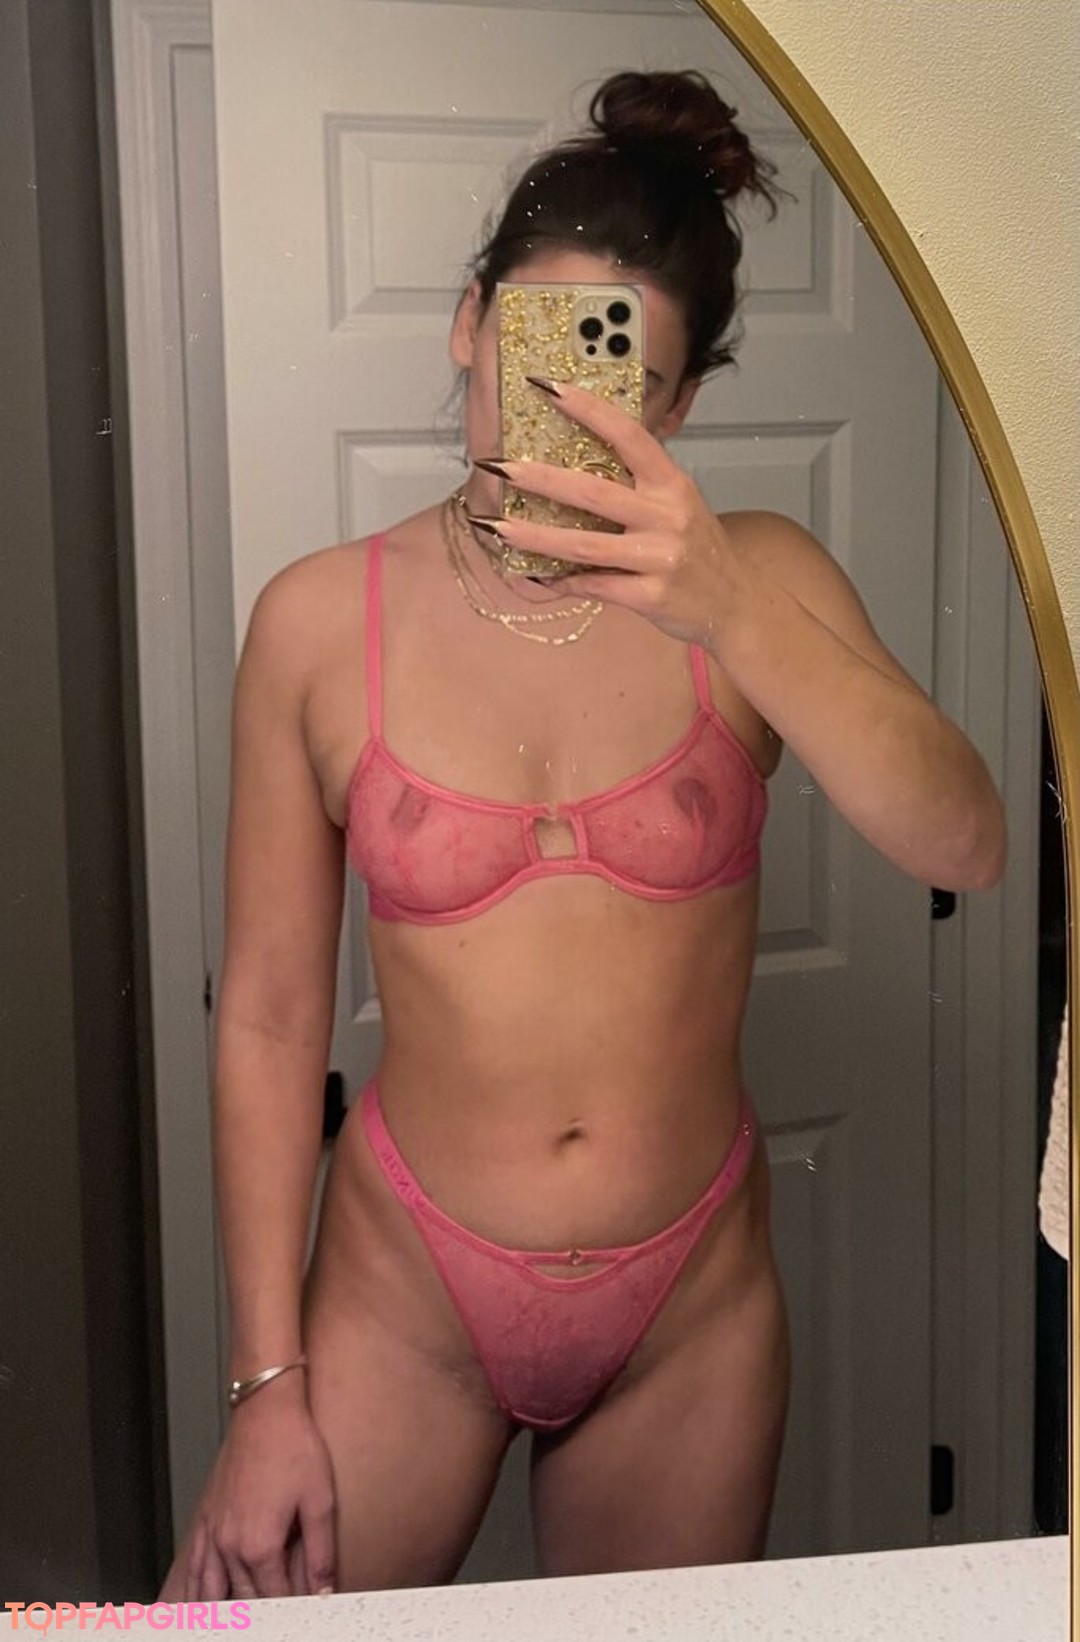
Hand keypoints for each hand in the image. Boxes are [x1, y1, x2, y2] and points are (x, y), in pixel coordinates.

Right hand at [183, 1381, 336, 1599]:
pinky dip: (193, 1591)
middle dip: (262, 1613)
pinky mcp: (207, 1518)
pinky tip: (192, 1604)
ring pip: (210, 1592)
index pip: (277, 1599)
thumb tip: (324, 1592)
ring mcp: (214, 1534)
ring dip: (222, 1611)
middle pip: (245, 1600)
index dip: (292, 1611)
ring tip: (231, 1623)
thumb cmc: (295, 1448)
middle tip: (277, 1617)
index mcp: (260, 1547)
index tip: (302, 1617)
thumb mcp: (319, 1501)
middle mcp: (230, 1547)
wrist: (265, 1410)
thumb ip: (320, 1554)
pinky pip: (194, 1566)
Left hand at [473, 378, 745, 648]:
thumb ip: (638, 485)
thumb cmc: (698, 552)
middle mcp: (667, 516)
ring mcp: (659, 558)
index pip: (628, 434)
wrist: (735, 603)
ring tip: (497, 527)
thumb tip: (574, 466)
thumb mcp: (679, 505)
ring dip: (534, 536)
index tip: (547, 388)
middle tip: (497, 467)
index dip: (587, 408)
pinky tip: (535, 574)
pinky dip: (561, 581)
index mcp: (671, 484)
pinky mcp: (650, 596)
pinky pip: (594, 586)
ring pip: (584, 544)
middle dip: (539, 478)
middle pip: (593, 491)